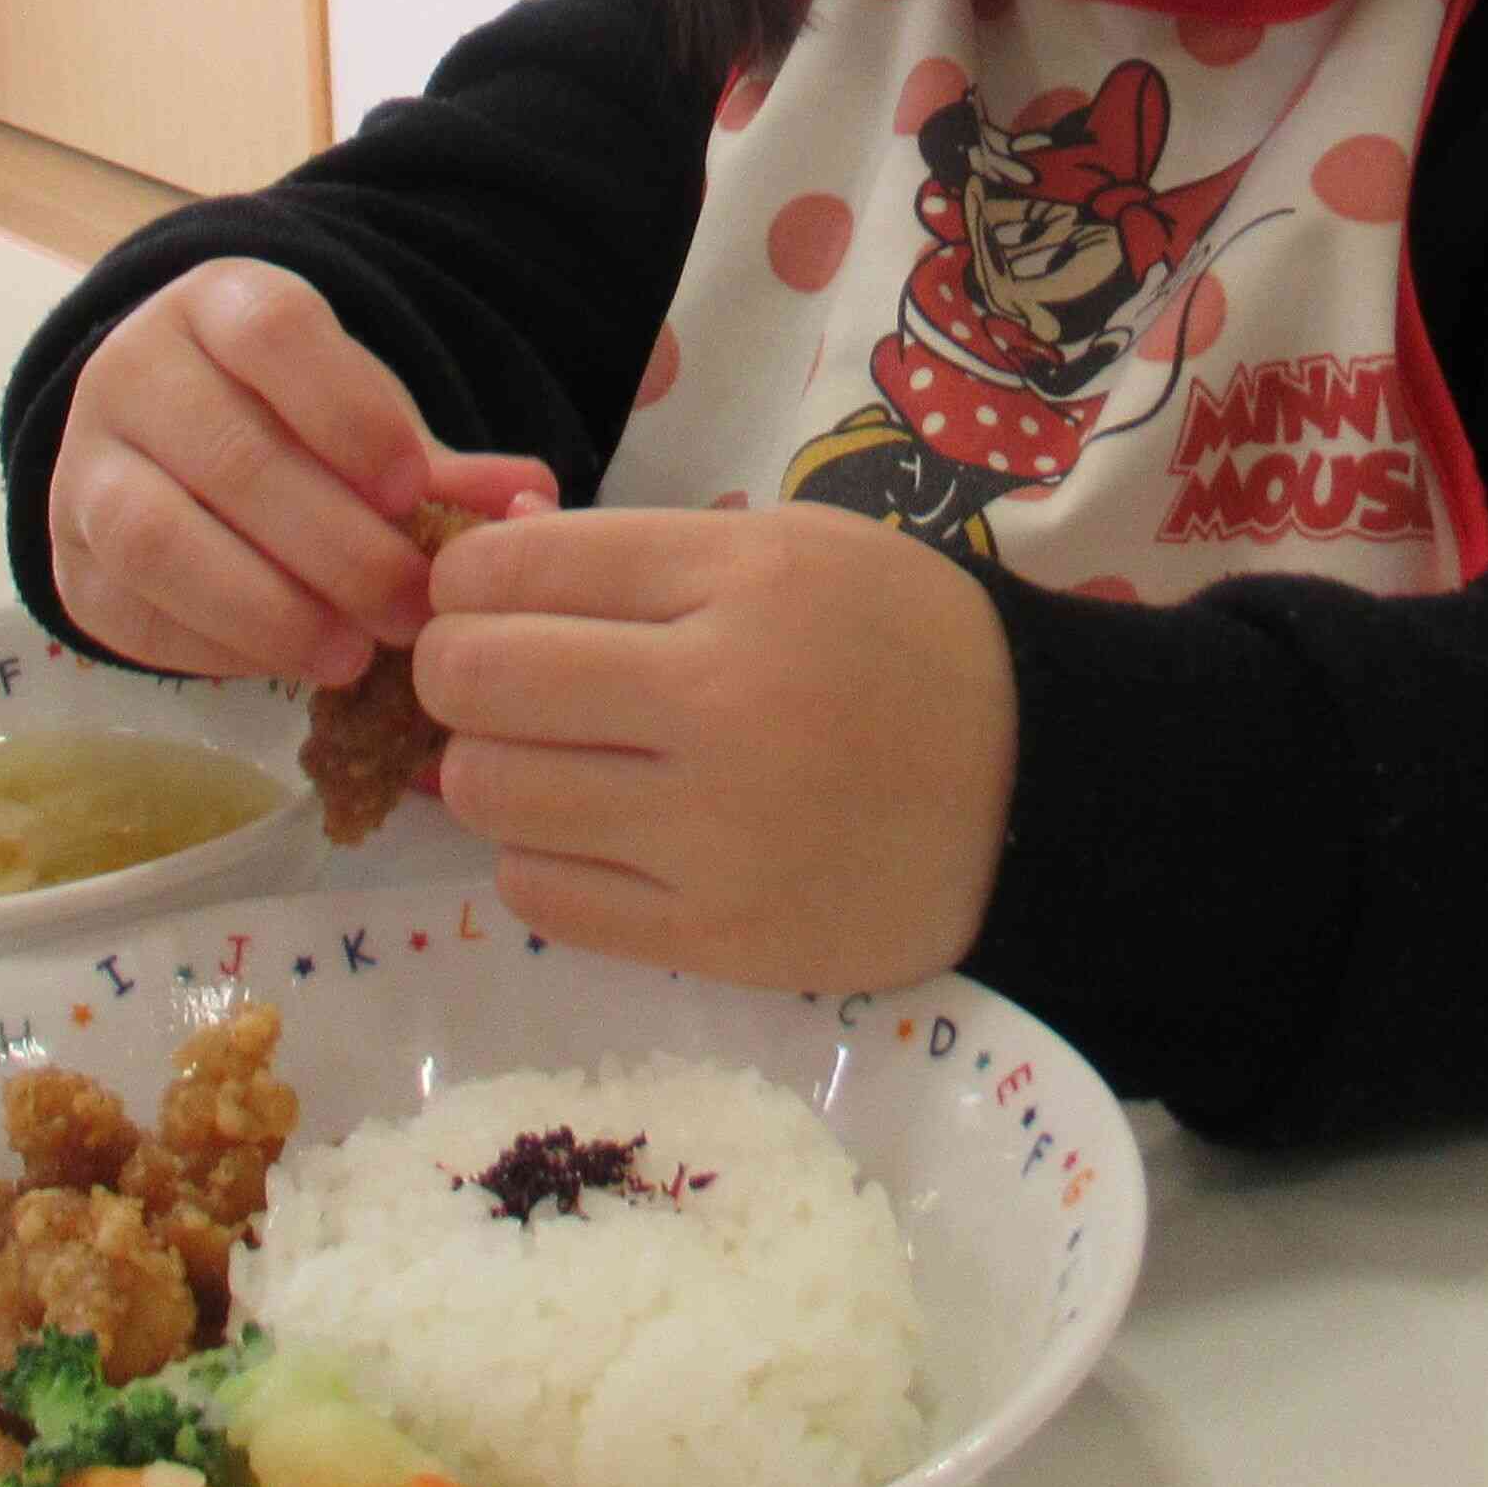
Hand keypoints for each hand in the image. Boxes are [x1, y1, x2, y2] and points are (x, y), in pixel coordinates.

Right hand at [43, 262, 553, 681]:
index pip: (275, 335)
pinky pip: (131, 611)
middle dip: (336, 547)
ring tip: (349, 655)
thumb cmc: (294, 423)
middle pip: (231, 455)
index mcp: (220, 305)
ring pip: (157, 538)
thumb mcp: (368, 418)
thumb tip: (534, 503)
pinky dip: (216, 649)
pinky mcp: (69, 559)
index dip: (350, 414)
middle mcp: (135, 371)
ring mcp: (87, 465)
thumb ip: (447, 463)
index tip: (413, 489)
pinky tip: (288, 664)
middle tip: (410, 610)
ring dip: (265, 608)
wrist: (170, 442)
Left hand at [410, 505, 1016, 996]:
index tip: (472, 598)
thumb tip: (477, 570)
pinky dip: (538, 858)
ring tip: (546, 760)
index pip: (519, 568)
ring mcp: (717, 832)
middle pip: (478, 680)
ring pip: (492, 795)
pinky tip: (591, 833)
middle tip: (487, 682)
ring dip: (489, 771)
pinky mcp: (719, 938)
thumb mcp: (795, 548)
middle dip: (452, 671)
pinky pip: (543, 896)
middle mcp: (722, 702)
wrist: (1035, 791)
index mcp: (747, 580)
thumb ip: (644, 553)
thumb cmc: (902, 648)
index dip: (462, 581)